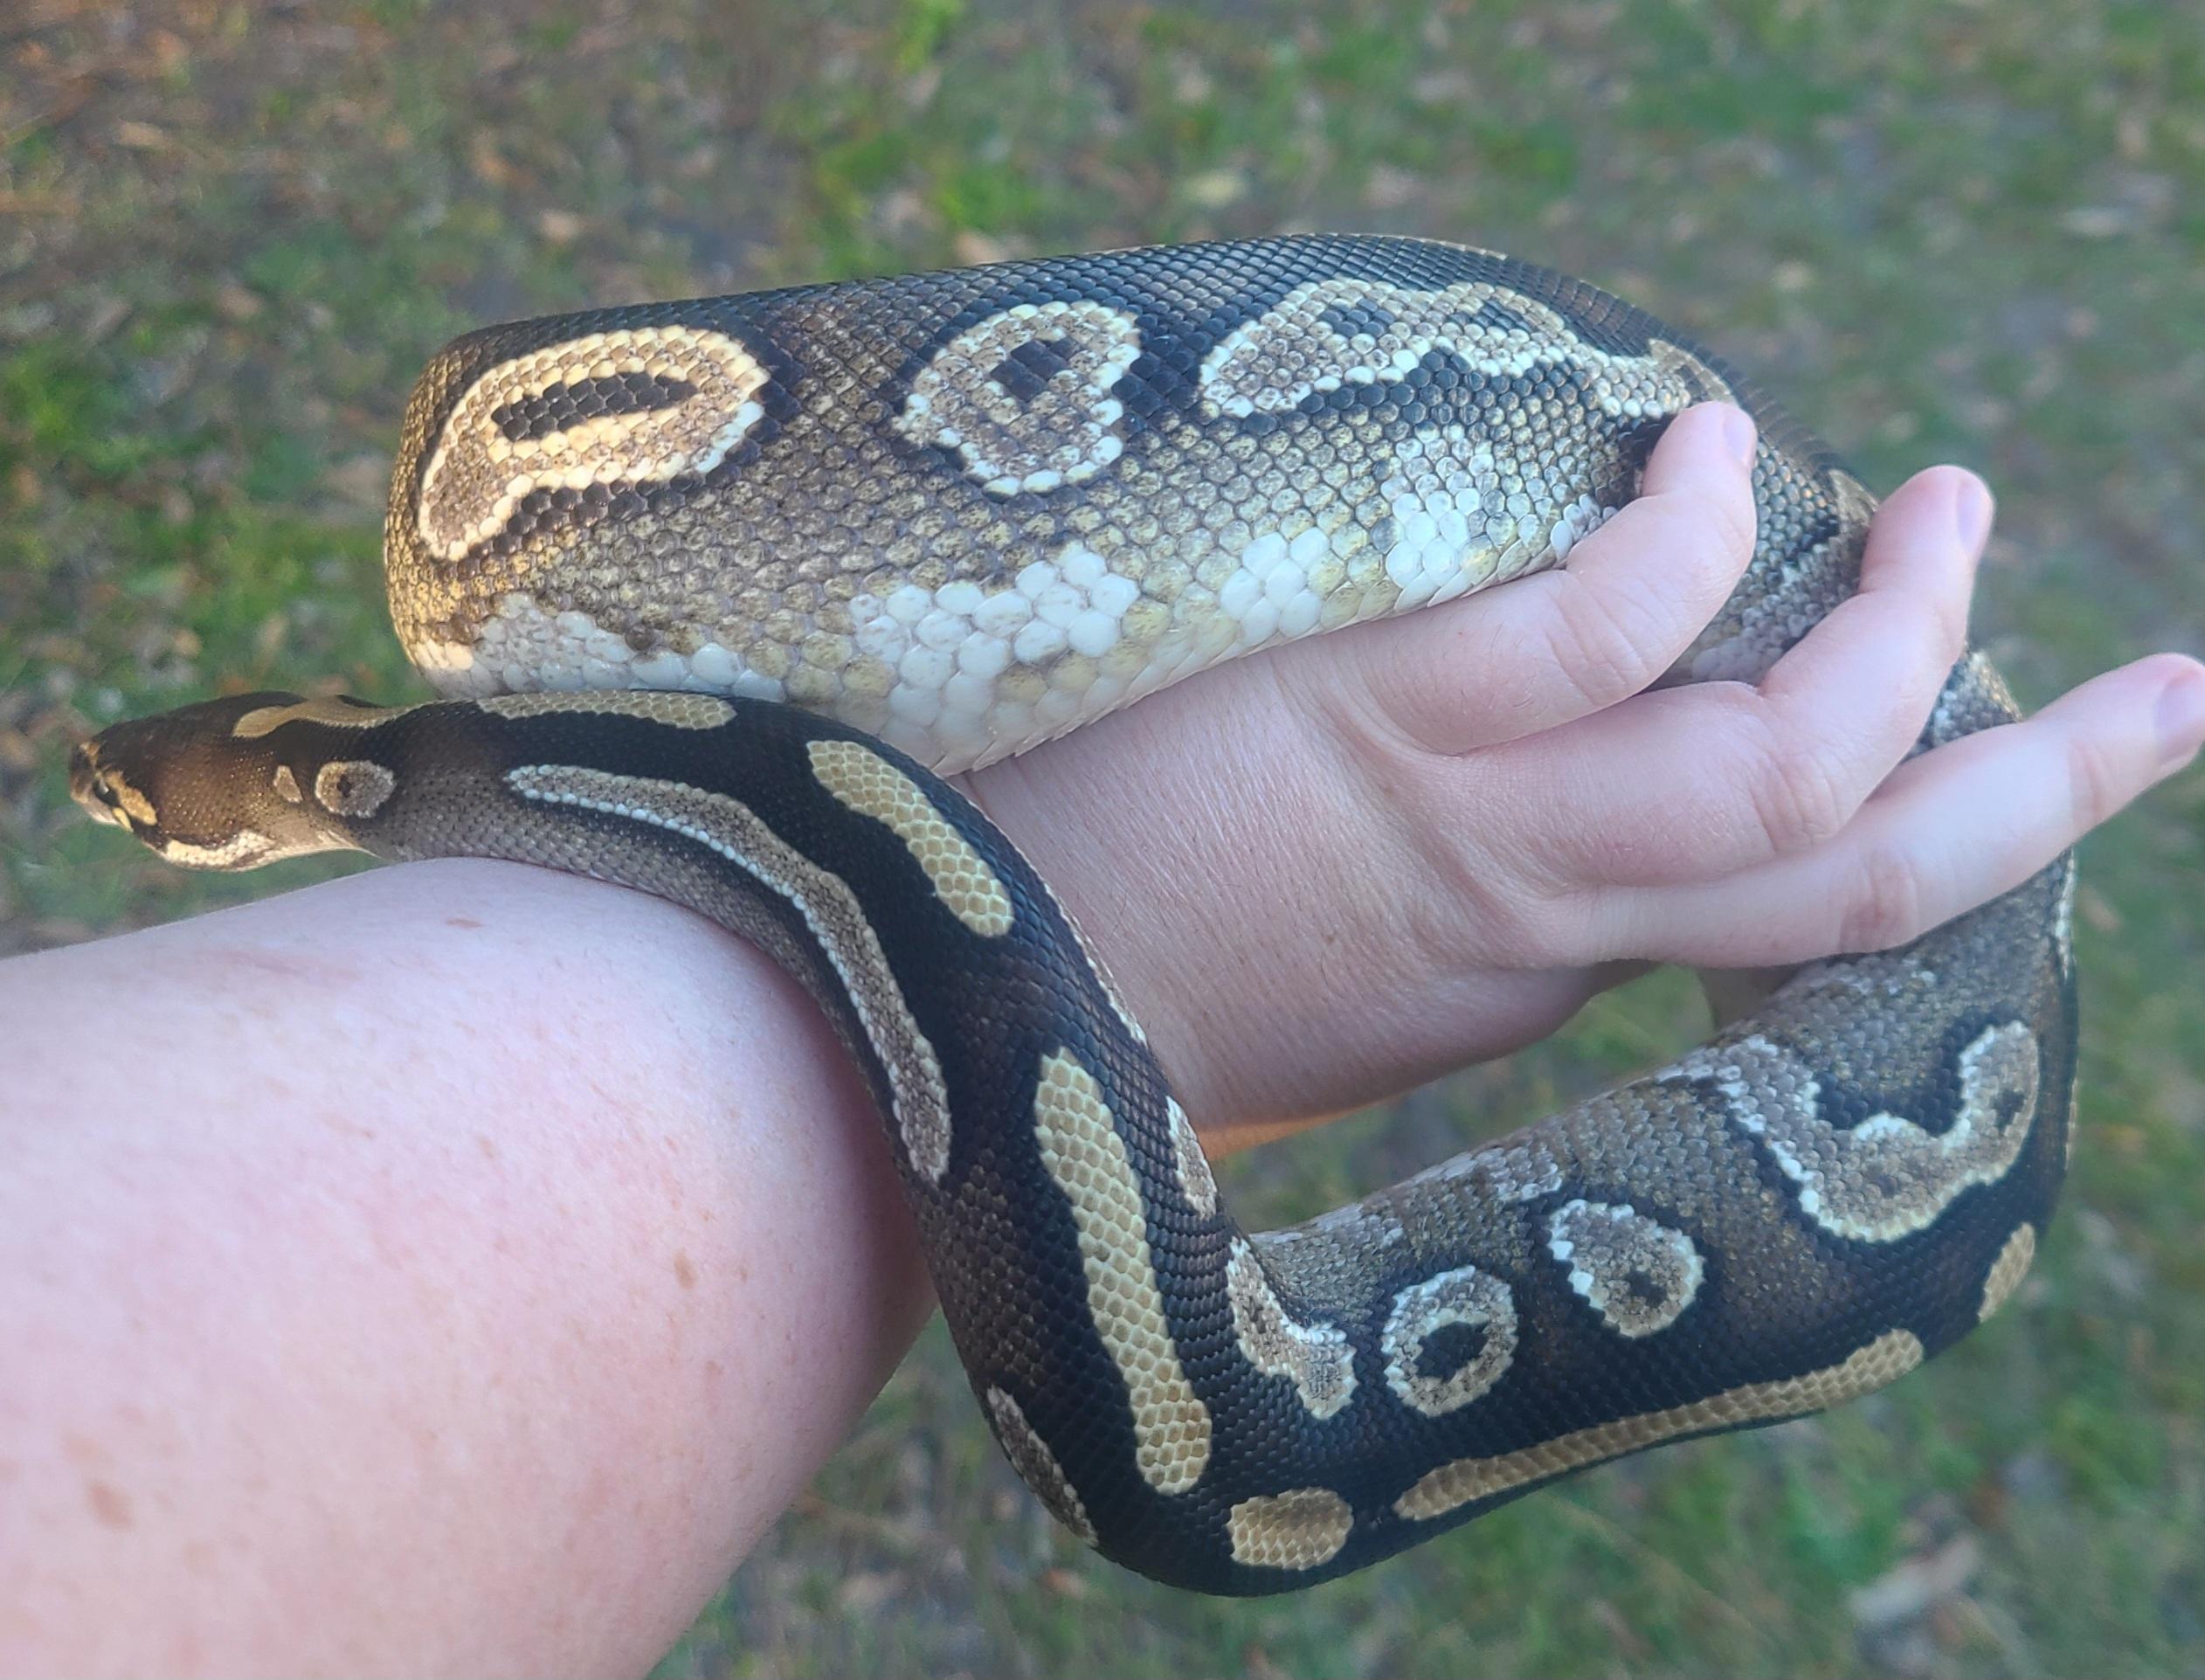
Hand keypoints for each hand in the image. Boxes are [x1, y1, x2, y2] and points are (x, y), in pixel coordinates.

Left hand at [968, 403, 2204, 1145]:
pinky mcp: (1369, 722)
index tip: (1972, 752)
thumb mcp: (1306, 973)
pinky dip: (1690, 539)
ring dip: (1901, 632)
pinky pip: (1596, 628)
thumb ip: (1438, 907)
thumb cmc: (1081, 969)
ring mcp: (1465, 822)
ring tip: (1958, 507)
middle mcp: (1535, 919)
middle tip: (2165, 689)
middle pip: (1859, 876)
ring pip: (1781, 768)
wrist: (925, 1014)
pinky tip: (1712, 446)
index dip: (1903, 836)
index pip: (1777, 923)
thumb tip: (1528, 798)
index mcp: (1525, 977)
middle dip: (2040, 787)